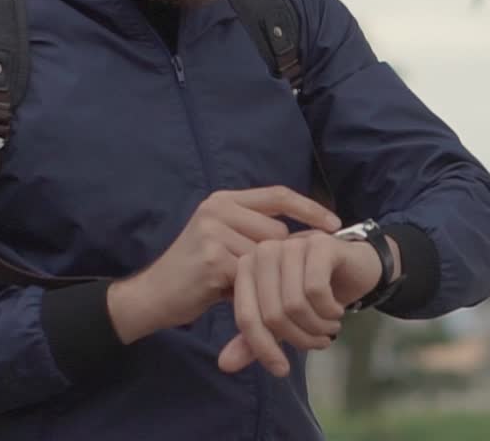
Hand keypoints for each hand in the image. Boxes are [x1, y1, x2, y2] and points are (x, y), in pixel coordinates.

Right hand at [107, 187, 339, 344]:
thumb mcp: (222, 240)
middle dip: (278, 258)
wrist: (154, 294)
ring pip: (267, 255)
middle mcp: (218, 209)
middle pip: (276, 231)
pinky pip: (252, 275)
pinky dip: (249, 290)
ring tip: (235, 285)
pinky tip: (226, 294)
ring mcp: (214, 231)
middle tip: (260, 278)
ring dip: (261, 277)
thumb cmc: (194, 273)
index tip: (335, 225)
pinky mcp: (213, 258)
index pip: (278, 195)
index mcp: (223, 200)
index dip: (310, 208)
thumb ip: (254, 232)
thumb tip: (304, 239)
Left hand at [217, 232, 393, 376]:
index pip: (246, 317)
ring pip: (294, 305)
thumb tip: (225, 365)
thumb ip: (254, 340)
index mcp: (247, 269)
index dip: (263, 348)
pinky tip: (336, 310)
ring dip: (317, 327)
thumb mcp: (281, 321)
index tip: (281, 370)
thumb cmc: (312, 295)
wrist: (355, 269)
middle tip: (318, 342)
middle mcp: (263, 252)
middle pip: (272, 315)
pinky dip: (329, 310)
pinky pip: (316, 290)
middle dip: (299, 339)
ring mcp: (290, 245)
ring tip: (328, 327)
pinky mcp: (318, 245)